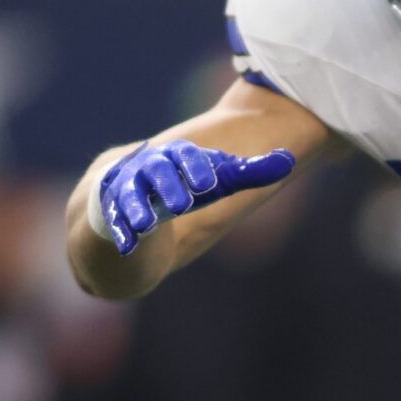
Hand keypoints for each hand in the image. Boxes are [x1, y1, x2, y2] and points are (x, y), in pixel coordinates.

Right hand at [94, 141, 295, 254]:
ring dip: (137, 209)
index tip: (209, 183)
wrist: (121, 190)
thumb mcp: (214, 179)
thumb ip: (248, 172)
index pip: (185, 155)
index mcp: (175, 156)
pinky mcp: (111, 215)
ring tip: (146, 223)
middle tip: (181, 204)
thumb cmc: (179, 184)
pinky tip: (128, 245)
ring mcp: (126, 191)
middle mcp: (148, 169)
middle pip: (156, 172)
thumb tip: (289, 160)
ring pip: (129, 197)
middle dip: (168, 187)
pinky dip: (120, 233)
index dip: (196, 167)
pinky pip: (113, 223)